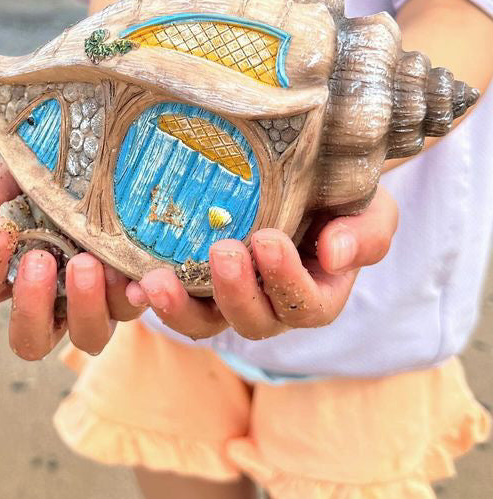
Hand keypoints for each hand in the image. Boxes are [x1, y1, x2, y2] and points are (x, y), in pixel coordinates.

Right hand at [0, 162, 144, 359]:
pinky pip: (132, 309)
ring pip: (87, 337)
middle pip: (29, 341)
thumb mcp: (14, 177)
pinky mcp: (131, 294)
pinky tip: (130, 269)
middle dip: (32, 306)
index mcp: (11, 273)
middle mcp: (51, 301)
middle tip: (40, 260)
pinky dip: (131, 294)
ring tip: (87, 261)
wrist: (108, 159)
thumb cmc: (52, 175)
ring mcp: (93, 304)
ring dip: (85, 304)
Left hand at [125, 187, 398, 339]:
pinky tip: (130, 280)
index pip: (307, 307)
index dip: (286, 282)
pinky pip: (172, 301)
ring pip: (204, 323)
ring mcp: (226, 297)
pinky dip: (151, 296)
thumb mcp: (368, 205)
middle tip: (223, 251)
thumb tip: (334, 255)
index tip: (268, 240)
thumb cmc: (339, 193)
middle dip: (236, 291)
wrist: (301, 174)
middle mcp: (271, 305)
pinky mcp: (191, 282)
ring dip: (180, 307)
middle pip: (254, 322)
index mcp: (316, 294)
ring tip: (157, 280)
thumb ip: (366, 232)